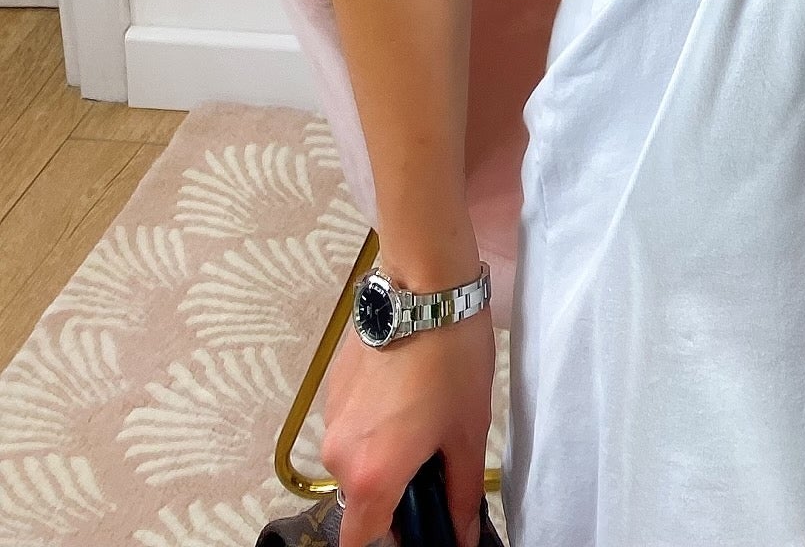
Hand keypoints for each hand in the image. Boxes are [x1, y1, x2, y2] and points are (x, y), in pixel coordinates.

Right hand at [321, 307, 493, 546]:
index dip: (394, 539)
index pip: (361, 541)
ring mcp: (331, 420)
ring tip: (426, 420)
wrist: (423, 288)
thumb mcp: (468, 432)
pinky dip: (376, 426)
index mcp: (371, 475)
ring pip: (357, 462)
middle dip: (396, 493)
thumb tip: (460, 534)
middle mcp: (339, 455)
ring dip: (385, 457)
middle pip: (361, 500)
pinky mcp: (333, 390)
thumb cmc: (452, 360)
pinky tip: (408, 395)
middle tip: (435, 464)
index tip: (422, 520)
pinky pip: (353, 428)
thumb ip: (461, 495)